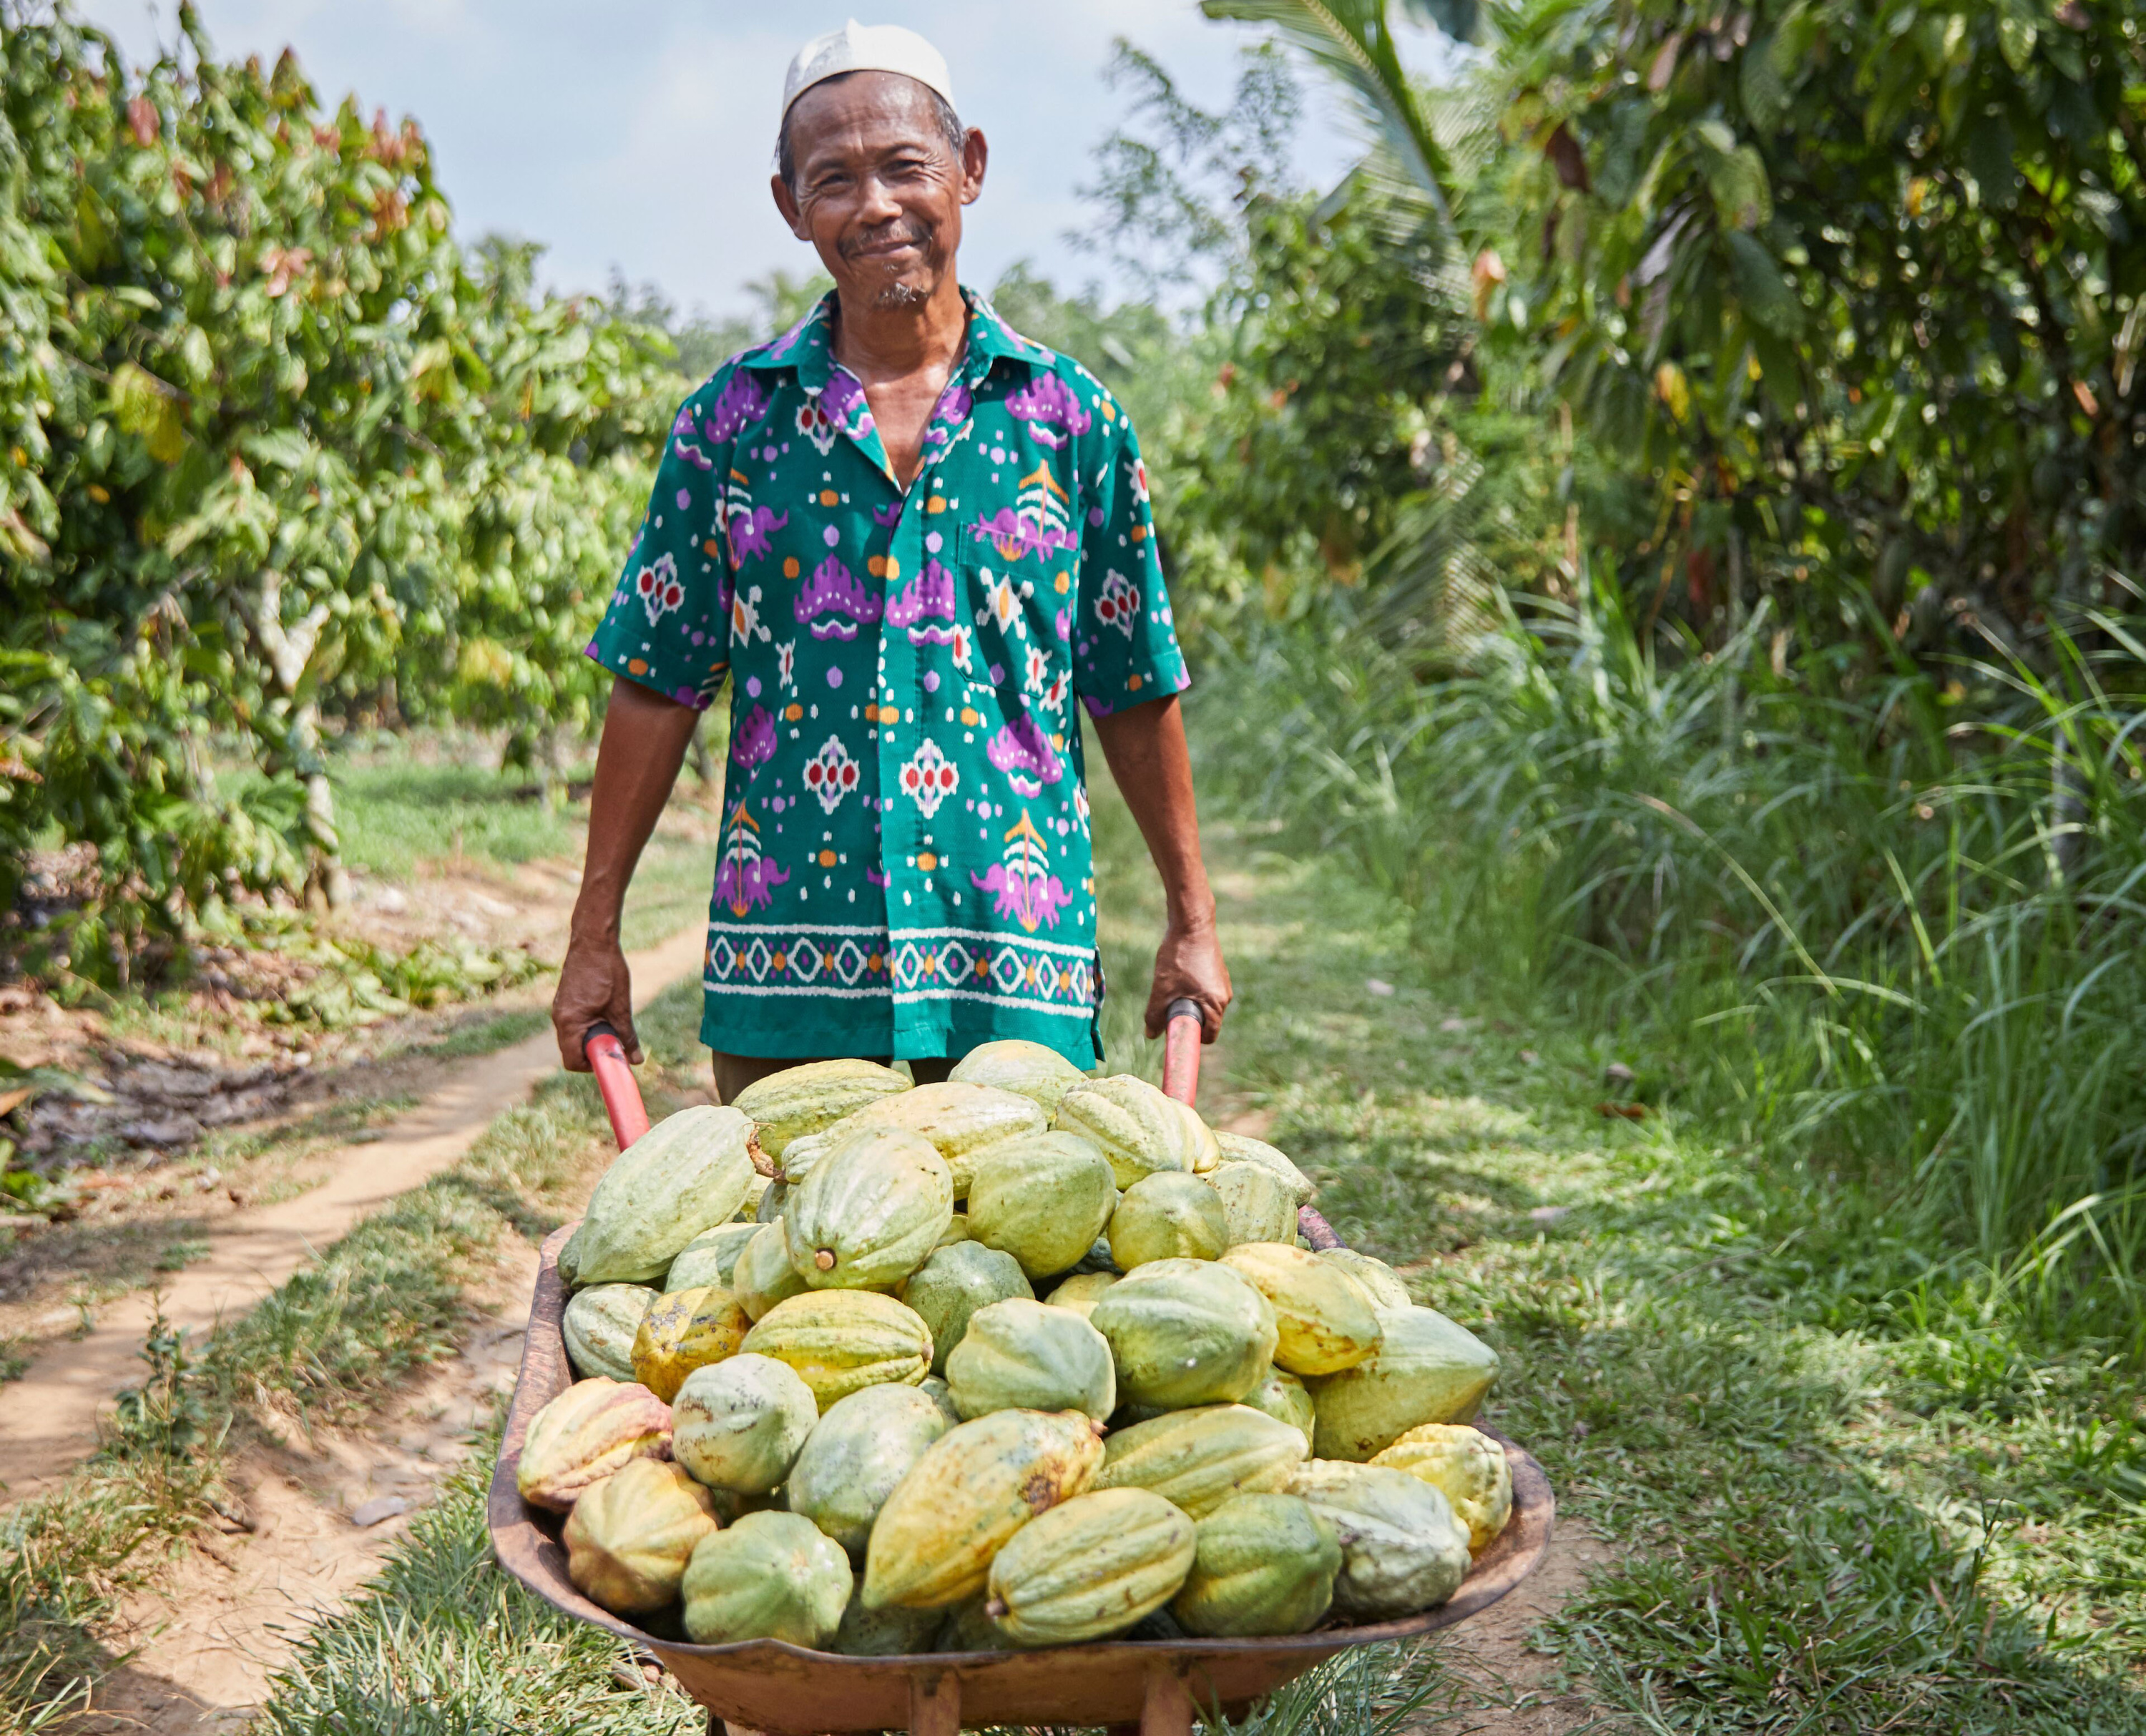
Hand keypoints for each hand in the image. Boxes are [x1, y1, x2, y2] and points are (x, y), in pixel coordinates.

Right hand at [553, 930, 638, 1070]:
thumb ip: (627, 1036)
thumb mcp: (621, 1007)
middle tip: (615, 1041)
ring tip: (612, 1020)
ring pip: (574, 1037)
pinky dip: (589, 1024)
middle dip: (594, 1051)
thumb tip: (636, 1060)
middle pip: (572, 1051)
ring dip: (593, 1036)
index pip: (572, 1062)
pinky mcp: (564, 1001)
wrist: (593, 940)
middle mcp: (559, 1018)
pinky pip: (574, 1023)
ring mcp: (560, 1009)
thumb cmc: (607, 970)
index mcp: (569, 1023)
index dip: (592, 1066)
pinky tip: (605, 1009)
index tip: (611, 1058)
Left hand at [1144, 912, 1231, 1042]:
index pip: (1208, 1036)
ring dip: (1187, 1002)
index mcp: (1216, 1004)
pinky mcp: (1218, 972)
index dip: (1190, 1038)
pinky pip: (1204, 991)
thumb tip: (1151, 1035)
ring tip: (1172, 984)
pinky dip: (1191, 989)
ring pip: (1203, 1004)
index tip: (1175, 1030)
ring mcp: (1222, 983)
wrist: (1191, 923)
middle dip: (1186, 1018)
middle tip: (1167, 1005)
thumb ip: (1155, 1015)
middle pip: (1205, 1021)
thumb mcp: (1162, 988)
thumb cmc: (1179, 957)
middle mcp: (1225, 996)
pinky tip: (1180, 973)